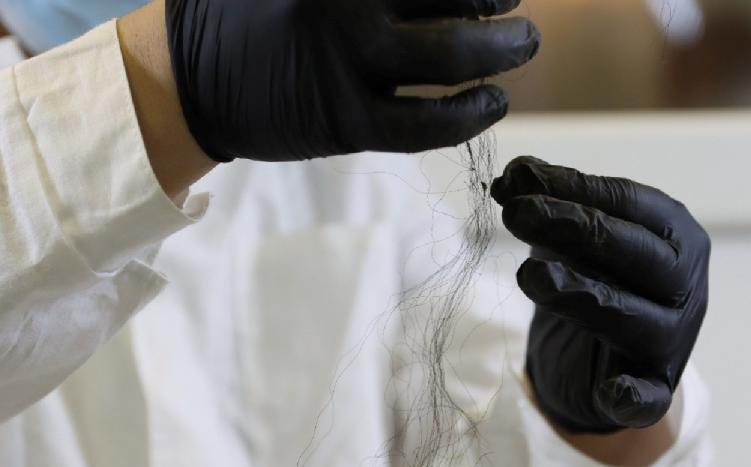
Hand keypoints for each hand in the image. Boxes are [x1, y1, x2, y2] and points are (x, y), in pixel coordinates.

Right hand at [165, 0, 539, 162]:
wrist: (184, 76)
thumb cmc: (244, 9)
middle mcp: (342, 4)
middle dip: (497, 0)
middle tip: (517, 6)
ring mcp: (344, 64)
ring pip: (448, 59)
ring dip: (500, 50)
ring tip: (522, 44)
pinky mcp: (343, 122)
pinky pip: (423, 125)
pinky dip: (467, 115)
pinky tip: (492, 100)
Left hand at [491, 157, 710, 433]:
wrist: (613, 354)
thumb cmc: (600, 278)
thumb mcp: (575, 237)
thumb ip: (548, 204)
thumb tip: (512, 174)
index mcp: (677, 235)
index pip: (628, 202)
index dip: (572, 187)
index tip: (519, 175)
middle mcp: (685, 285)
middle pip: (635, 254)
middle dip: (574, 228)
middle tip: (517, 214)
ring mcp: (674, 340)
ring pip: (633, 317)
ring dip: (581, 295)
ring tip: (530, 275)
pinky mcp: (654, 388)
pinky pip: (648, 398)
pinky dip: (632, 397)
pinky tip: (612, 393)